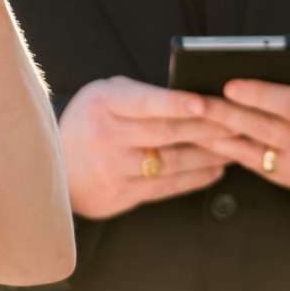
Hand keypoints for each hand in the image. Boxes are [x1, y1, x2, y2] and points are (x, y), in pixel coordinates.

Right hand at [59, 76, 226, 219]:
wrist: (51, 167)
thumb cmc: (89, 121)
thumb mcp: (104, 97)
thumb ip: (140, 96)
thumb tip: (192, 98)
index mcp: (103, 104)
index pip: (144, 103)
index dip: (175, 103)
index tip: (205, 103)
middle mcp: (106, 137)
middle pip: (166, 133)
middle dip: (207, 129)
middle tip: (238, 123)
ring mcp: (113, 169)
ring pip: (171, 163)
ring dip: (208, 156)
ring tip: (235, 147)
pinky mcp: (120, 195)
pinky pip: (166, 187)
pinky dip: (194, 178)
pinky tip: (216, 170)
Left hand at [200, 48, 289, 191]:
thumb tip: (288, 61)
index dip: (263, 95)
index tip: (230, 85)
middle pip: (267, 128)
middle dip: (228, 113)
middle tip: (195, 99)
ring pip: (253, 147)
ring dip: (219, 131)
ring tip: (191, 113)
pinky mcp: (286, 176)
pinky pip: (249, 160)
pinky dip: (223, 146)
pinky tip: (201, 130)